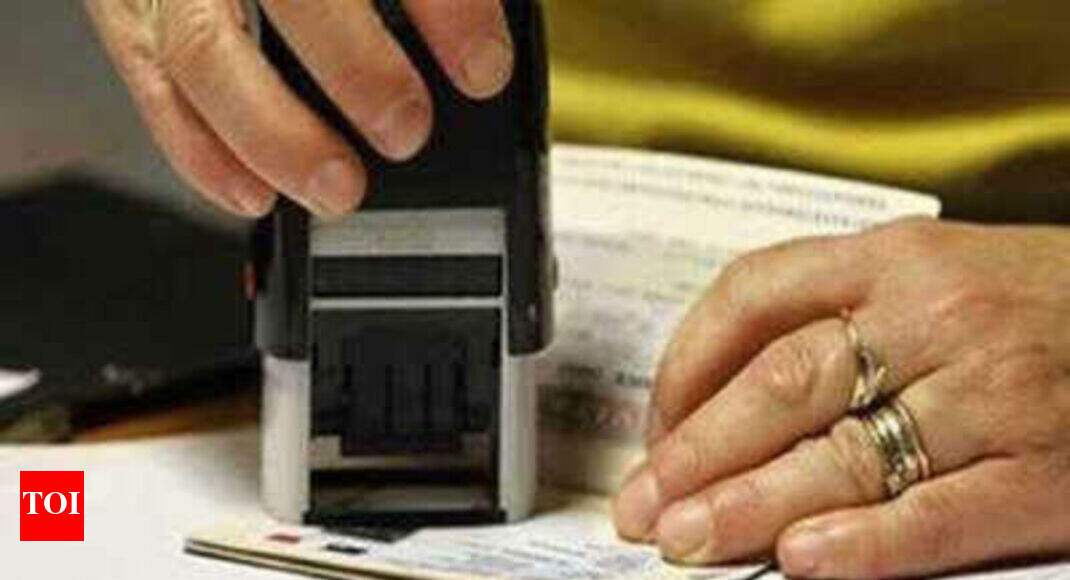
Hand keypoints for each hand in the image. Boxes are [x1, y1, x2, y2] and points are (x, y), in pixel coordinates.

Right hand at [84, 0, 513, 216]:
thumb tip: (477, 40)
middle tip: (407, 128)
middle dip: (353, 66)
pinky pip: (155, 86)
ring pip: (204, 50)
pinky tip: (256, 193)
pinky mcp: (127, 14)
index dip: (445, 7)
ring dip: (275, 133)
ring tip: (339, 186)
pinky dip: (203, 153)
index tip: (484, 68)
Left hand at [613, 218, 1069, 577]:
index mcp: (895, 259)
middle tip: (642, 505)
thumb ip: (840, 310)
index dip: (685, 364)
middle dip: (696, 451)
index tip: (654, 424)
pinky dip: (866, 542)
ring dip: (751, 503)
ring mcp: (992, 396)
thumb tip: (724, 388)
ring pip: (844, 453)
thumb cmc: (1043, 301)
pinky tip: (801, 561)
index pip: (753, 295)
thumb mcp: (936, 269)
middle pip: (782, 383)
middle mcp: (936, 318)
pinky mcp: (1045, 473)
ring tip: (686, 540)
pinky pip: (940, 515)